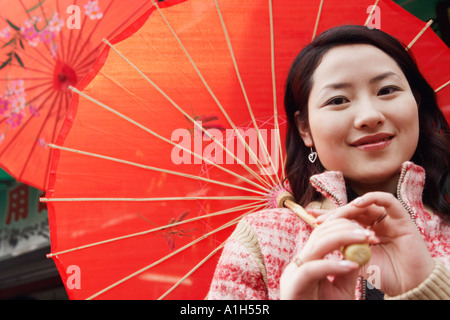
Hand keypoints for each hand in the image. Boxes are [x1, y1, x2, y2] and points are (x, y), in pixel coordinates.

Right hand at [280, 218, 378, 299]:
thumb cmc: (326, 312)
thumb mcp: (342, 290)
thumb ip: (347, 270)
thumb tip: (361, 249)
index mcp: (306, 262)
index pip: (322, 233)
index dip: (343, 226)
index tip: (367, 230)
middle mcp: (297, 264)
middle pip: (318, 234)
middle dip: (345, 229)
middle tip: (369, 233)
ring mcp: (293, 274)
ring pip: (315, 247)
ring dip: (341, 239)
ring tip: (364, 240)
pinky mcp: (293, 286)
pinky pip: (311, 270)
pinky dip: (332, 265)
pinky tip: (351, 265)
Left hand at [315, 192, 433, 295]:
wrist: (409, 287)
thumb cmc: (385, 276)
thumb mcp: (357, 259)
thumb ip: (344, 246)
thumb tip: (323, 236)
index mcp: (366, 231)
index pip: (345, 219)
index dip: (329, 216)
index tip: (311, 217)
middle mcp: (377, 223)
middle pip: (353, 210)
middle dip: (335, 213)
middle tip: (320, 219)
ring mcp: (390, 219)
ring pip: (367, 204)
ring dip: (349, 206)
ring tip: (336, 215)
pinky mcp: (403, 218)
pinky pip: (389, 201)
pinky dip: (372, 198)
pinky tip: (357, 203)